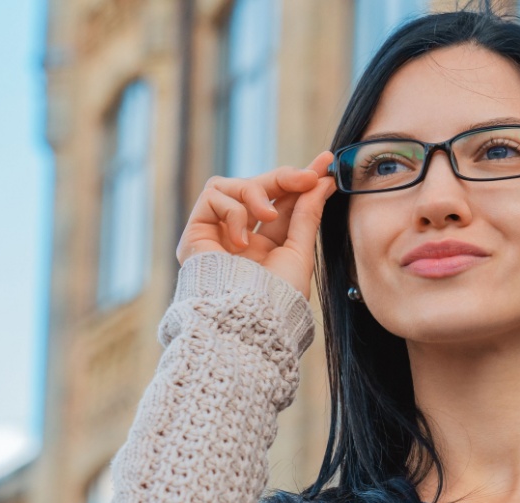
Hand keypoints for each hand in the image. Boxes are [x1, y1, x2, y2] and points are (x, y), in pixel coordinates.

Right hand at [176, 151, 335, 299]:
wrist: (249, 320)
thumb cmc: (276, 297)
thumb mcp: (299, 251)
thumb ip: (307, 214)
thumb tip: (322, 181)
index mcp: (264, 246)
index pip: (280, 202)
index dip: (299, 181)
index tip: (324, 164)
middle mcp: (239, 237)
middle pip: (257, 188)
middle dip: (282, 178)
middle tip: (307, 177)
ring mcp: (216, 234)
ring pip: (231, 186)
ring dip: (255, 193)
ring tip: (266, 216)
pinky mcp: (195, 233)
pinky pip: (212, 197)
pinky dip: (232, 210)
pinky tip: (240, 240)